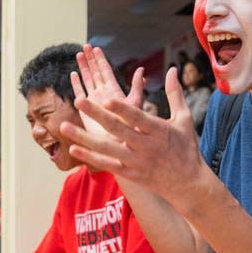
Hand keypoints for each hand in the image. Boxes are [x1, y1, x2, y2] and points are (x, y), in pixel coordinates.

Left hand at [63, 46, 213, 214]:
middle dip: (97, 115)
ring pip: (106, 149)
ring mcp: (135, 161)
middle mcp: (145, 146)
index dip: (122, 109)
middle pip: (117, 130)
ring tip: (63, 126)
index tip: (107, 97)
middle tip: (79, 101)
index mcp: (159, 131)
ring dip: (84, 138)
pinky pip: (106, 165)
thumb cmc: (186, 147)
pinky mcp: (129, 173)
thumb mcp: (185, 119)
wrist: (188, 183)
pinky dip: (90, 157)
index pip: (138, 118)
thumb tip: (171, 69)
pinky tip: (73, 148)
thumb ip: (175, 94)